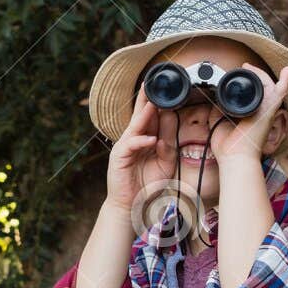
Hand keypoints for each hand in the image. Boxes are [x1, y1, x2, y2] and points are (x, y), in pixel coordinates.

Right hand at [104, 85, 177, 215]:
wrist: (131, 206)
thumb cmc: (147, 185)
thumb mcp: (165, 165)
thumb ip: (168, 148)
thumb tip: (168, 133)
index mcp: (145, 139)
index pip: (152, 117)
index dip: (159, 103)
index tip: (168, 89)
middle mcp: (134, 139)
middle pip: (141, 114)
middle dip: (146, 98)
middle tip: (153, 81)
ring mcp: (125, 147)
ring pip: (135, 126)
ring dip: (144, 114)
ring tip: (154, 103)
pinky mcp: (119, 157)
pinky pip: (131, 145)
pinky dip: (142, 141)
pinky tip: (151, 140)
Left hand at [208, 64, 287, 163]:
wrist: (234, 157)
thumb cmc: (228, 148)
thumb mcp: (218, 122)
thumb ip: (218, 109)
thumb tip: (216, 97)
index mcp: (250, 116)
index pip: (254, 96)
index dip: (249, 84)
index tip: (241, 73)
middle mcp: (260, 113)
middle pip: (263, 88)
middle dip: (255, 74)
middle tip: (245, 65)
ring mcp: (266, 111)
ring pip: (270, 87)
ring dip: (261, 74)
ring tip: (249, 66)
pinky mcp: (269, 111)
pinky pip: (280, 93)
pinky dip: (285, 81)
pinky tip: (287, 70)